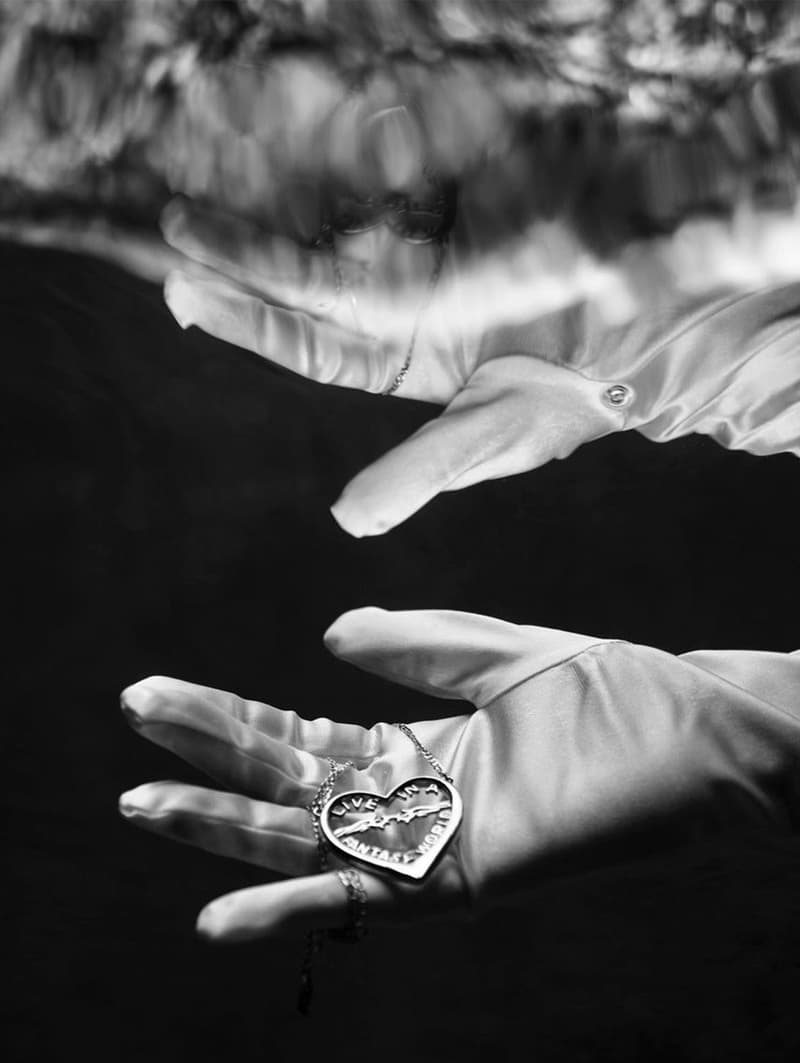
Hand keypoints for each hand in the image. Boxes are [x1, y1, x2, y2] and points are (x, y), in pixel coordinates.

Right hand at [119, 608, 799, 941]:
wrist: (713, 739)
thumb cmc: (626, 696)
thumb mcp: (508, 652)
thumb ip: (424, 645)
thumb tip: (328, 633)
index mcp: (423, 746)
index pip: (303, 737)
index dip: (228, 717)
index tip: (158, 695)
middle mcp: (418, 800)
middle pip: (291, 784)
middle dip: (209, 758)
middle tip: (131, 728)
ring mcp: (437, 843)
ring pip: (311, 840)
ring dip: (227, 826)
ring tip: (145, 801)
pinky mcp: (466, 878)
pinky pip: (367, 901)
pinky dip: (294, 908)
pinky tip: (222, 912)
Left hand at [161, 180, 799, 537]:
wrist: (648, 344)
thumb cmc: (567, 402)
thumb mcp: (489, 438)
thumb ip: (417, 471)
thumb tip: (348, 521)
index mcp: (396, 360)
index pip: (305, 342)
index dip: (245, 319)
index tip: (182, 291)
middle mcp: (401, 308)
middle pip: (305, 280)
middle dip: (242, 258)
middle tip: (174, 230)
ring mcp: (429, 257)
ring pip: (341, 231)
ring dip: (283, 214)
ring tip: (219, 194)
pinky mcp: (462, 212)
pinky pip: (395, 187)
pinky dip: (354, 170)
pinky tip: (302, 154)